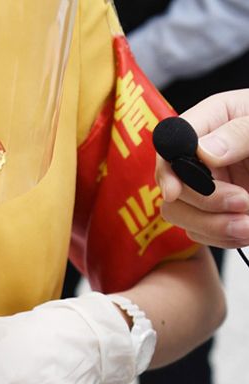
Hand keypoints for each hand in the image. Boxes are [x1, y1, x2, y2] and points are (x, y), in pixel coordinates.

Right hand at [157, 90, 248, 248]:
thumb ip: (240, 133)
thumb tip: (204, 151)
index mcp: (213, 122)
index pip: (171, 144)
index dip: (168, 169)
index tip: (175, 192)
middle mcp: (202, 156)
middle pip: (173, 189)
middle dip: (206, 203)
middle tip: (243, 202)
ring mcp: (208, 186)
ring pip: (183, 216)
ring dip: (215, 227)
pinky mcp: (216, 211)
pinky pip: (203, 233)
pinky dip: (225, 237)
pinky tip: (248, 229)